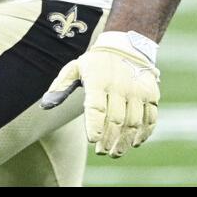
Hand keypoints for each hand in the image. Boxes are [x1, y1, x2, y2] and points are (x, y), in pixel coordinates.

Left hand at [40, 32, 160, 157]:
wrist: (127, 45)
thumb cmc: (95, 62)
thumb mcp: (75, 68)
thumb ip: (60, 87)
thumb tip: (45, 105)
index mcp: (98, 81)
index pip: (97, 108)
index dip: (95, 126)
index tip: (93, 141)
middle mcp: (120, 86)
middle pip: (115, 120)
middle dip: (109, 140)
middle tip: (102, 151)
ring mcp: (138, 91)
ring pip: (133, 122)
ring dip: (125, 141)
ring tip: (116, 152)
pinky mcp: (151, 94)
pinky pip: (151, 118)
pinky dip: (144, 133)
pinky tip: (135, 142)